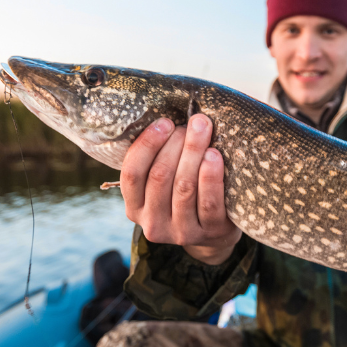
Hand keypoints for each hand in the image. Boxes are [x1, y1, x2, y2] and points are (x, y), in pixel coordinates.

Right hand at [120, 114, 241, 264]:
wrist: (213, 233)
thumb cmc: (184, 194)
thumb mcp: (162, 184)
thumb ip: (156, 160)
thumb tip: (164, 113)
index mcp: (134, 208)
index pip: (132, 173)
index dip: (147, 144)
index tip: (165, 122)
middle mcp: (153, 224)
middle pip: (160, 176)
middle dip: (176, 143)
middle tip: (193, 122)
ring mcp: (181, 232)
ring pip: (184, 187)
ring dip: (193, 152)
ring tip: (203, 129)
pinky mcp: (210, 233)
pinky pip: (209, 202)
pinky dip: (210, 175)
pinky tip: (214, 155)